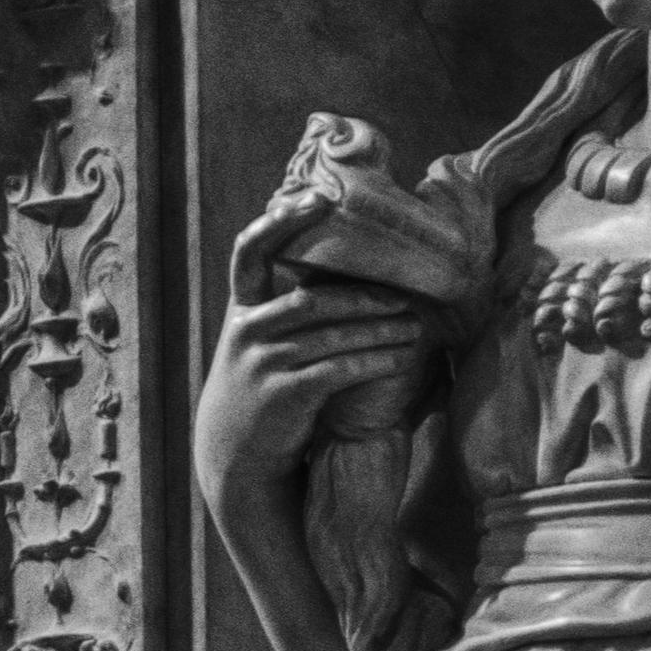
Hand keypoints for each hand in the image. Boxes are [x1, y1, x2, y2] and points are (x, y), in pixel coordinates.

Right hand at [195, 191, 430, 519]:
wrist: (235, 451)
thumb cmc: (264, 384)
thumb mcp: (258, 340)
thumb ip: (283, 305)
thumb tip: (336, 264)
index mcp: (241, 308)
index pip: (249, 251)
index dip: (280, 221)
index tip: (317, 198)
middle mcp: (246, 330)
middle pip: (312, 299)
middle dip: (365, 296)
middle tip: (407, 295)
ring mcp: (262, 363)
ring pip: (331, 335)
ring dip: (380, 330)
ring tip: (415, 328)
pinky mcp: (282, 395)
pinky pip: (337, 370)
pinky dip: (373, 362)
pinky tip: (400, 359)